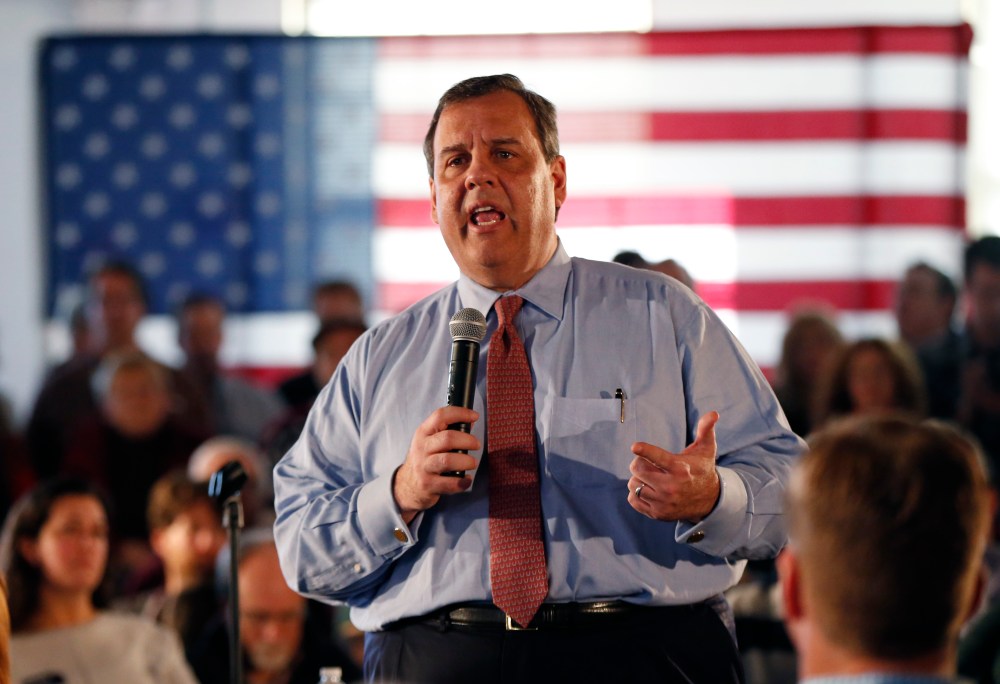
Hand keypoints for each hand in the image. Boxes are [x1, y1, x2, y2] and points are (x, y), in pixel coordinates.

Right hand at [393, 406, 479, 523]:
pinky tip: (466, 479)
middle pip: (448, 438)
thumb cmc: (425, 459)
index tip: (474, 416)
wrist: (407, 484)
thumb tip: (470, 422)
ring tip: (472, 463)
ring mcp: (423, 467)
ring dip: (466, 461)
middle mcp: (421, 448)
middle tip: (476, 445)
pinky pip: (450, 483)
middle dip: (468, 440)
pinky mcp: (428, 484)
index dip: (460, 413)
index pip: (440, 416)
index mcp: (423, 433)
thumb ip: (448, 430)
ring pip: (448, 460)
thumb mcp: (430, 441)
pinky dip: (462, 482)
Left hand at [627, 411, 720, 521]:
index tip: (635, 446)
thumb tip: (713, 413)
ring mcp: (663, 502)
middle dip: (638, 463)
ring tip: (650, 477)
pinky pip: (633, 499)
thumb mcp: (706, 450)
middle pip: (637, 469)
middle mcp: (671, 487)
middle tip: (647, 463)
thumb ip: (706, 430)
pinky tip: (647, 488)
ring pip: (633, 484)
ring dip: (637, 478)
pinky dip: (636, 492)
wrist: (709, 501)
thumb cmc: (702, 470)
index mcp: (680, 469)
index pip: (657, 457)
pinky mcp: (658, 513)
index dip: (644, 450)